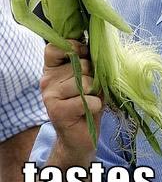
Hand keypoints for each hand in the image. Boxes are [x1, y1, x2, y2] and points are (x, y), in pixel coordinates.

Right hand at [40, 40, 102, 163]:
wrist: (80, 137)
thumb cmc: (87, 102)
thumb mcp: (88, 77)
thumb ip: (86, 61)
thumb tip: (95, 44)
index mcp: (52, 68)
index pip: (55, 46)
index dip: (73, 46)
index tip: (85, 54)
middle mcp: (47, 80)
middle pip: (79, 63)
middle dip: (92, 75)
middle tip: (89, 89)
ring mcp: (50, 96)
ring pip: (84, 82)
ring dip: (94, 92)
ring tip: (88, 100)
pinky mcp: (57, 111)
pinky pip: (87, 100)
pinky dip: (95, 105)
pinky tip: (88, 111)